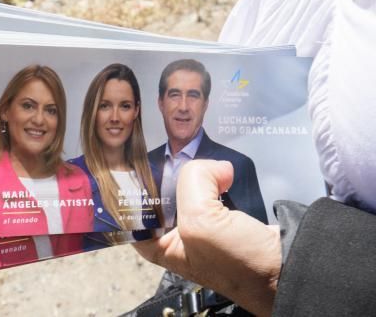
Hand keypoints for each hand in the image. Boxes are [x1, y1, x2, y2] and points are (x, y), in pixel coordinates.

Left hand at [134, 160, 280, 315]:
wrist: (292, 269)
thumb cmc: (244, 267)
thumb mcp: (201, 222)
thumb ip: (194, 182)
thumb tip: (214, 167)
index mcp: (162, 247)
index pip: (136, 212)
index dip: (136, 190)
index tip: (139, 166)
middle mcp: (181, 237)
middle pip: (164, 194)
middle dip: (171, 176)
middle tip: (176, 158)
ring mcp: (206, 226)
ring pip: (192, 188)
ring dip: (198, 176)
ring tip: (206, 170)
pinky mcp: (228, 215)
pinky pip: (215, 189)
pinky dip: (219, 179)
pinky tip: (224, 176)